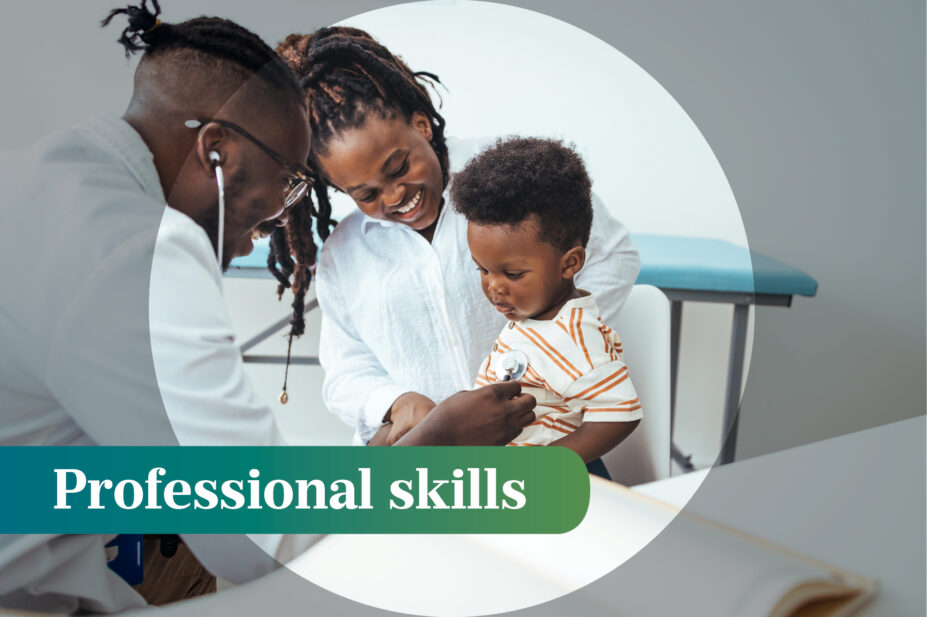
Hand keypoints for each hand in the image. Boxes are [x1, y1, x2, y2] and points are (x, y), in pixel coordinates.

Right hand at [396, 382, 536, 445]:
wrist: (440, 439)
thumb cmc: (447, 417)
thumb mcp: (464, 395)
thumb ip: (484, 393)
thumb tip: (493, 395)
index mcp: (492, 393)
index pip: (517, 386)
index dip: (512, 388)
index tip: (509, 390)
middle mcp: (503, 410)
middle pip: (530, 401)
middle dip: (524, 399)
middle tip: (517, 400)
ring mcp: (505, 427)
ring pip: (529, 417)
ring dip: (523, 413)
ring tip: (512, 413)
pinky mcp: (503, 440)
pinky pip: (519, 430)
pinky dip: (515, 426)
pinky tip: (503, 425)